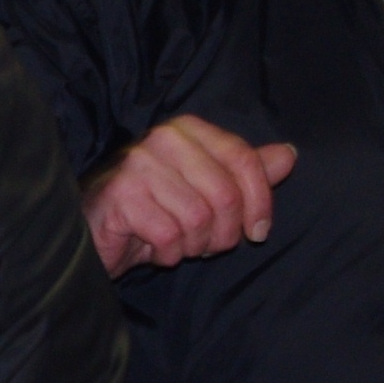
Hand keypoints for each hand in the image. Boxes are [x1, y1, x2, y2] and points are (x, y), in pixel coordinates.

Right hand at [81, 113, 296, 274]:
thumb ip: (244, 171)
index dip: (260, 202)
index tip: (258, 231)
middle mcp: (163, 138)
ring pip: (198, 219)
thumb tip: (288, 155)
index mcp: (189, 129)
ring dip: (192, 245)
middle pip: (226, 195)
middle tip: (207, 245)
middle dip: (224, 233)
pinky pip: (168, 235)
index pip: (244, 159)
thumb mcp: (205, 189)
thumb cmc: (153, 210)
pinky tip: (152, 248)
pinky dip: (167, 253)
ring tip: (176, 243)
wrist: (95, 232)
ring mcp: (138, 164)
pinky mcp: (119, 195)